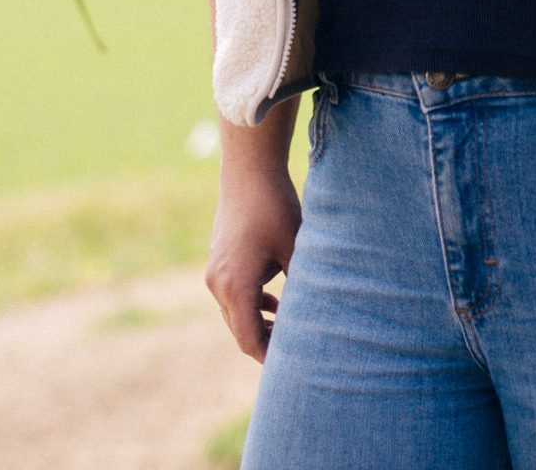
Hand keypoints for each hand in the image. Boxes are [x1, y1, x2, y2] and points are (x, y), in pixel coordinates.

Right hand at [205, 170, 302, 360]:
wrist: (249, 169)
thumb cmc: (274, 207)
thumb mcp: (295, 248)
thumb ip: (302, 286)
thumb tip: (320, 316)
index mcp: (234, 286)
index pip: (249, 340)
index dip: (271, 357)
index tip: (294, 366)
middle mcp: (218, 284)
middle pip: (240, 330)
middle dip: (267, 343)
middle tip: (298, 351)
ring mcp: (215, 272)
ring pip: (236, 313)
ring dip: (259, 323)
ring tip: (290, 329)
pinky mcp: (218, 260)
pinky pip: (232, 295)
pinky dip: (252, 304)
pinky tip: (275, 303)